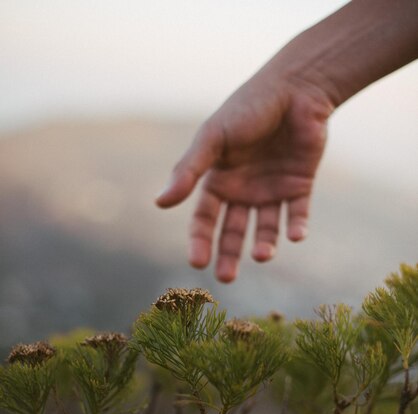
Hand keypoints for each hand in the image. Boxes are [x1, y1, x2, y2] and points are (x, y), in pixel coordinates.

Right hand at [156, 73, 332, 281]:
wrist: (295, 88)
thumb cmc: (247, 109)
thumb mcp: (212, 139)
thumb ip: (188, 171)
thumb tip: (160, 203)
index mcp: (219, 180)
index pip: (205, 219)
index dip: (201, 241)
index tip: (198, 263)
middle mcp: (244, 190)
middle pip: (233, 231)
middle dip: (229, 255)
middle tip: (227, 278)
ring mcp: (272, 190)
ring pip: (266, 228)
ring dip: (265, 244)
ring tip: (263, 255)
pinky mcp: (300, 186)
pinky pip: (298, 214)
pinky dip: (297, 227)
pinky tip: (295, 236)